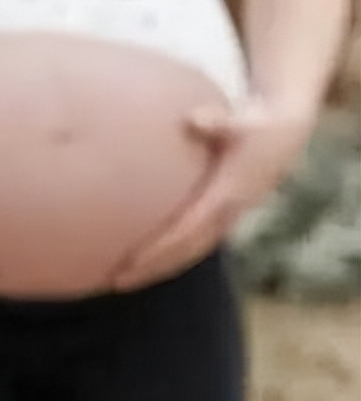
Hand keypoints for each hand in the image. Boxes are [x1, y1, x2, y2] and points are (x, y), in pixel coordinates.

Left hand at [112, 96, 316, 289]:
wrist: (285, 136)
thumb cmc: (256, 126)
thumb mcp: (241, 122)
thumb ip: (217, 121)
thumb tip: (194, 118)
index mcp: (226, 195)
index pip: (187, 230)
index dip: (159, 248)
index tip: (131, 261)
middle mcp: (227, 213)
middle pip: (186, 251)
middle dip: (153, 268)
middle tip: (116, 282)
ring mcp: (227, 218)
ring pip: (191, 251)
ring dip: (160, 267)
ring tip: (124, 279)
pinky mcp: (224, 215)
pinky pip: (195, 242)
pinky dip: (173, 254)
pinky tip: (149, 261)